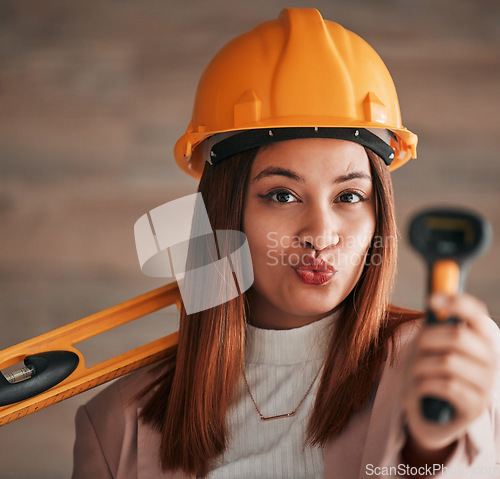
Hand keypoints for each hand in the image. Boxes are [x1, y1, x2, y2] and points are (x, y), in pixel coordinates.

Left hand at [403, 293, 497, 452]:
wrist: (428, 412)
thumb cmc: (430, 370)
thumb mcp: (432, 344)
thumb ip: (436, 324)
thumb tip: (434, 300)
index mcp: (483, 339)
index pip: (478, 314)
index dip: (457, 303)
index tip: (432, 300)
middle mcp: (491, 360)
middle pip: (458, 336)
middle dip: (428, 338)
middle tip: (417, 346)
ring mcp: (487, 384)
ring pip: (447, 361)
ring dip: (422, 364)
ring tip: (417, 370)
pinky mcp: (475, 406)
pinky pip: (445, 385)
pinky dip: (424, 384)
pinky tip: (421, 387)